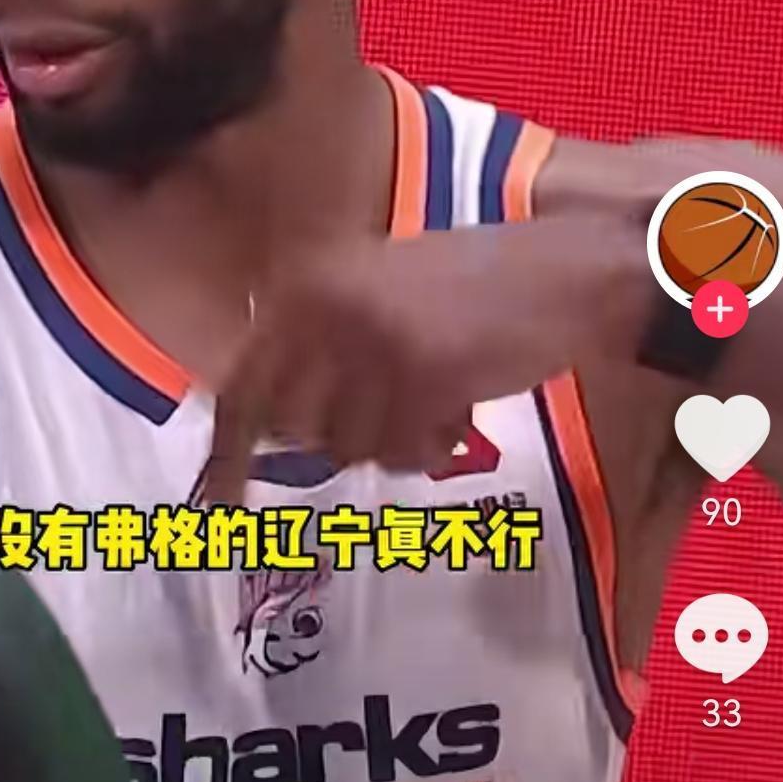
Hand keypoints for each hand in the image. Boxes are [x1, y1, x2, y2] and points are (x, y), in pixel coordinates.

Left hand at [202, 220, 638, 503]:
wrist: (565, 272)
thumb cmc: (472, 287)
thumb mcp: (373, 291)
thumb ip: (316, 345)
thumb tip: (264, 431)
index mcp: (306, 283)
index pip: (243, 387)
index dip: (226, 456)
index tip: (218, 509)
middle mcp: (326, 309)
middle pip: (295, 431)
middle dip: (340, 439)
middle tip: (393, 420)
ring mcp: (372, 343)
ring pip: (349, 449)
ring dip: (392, 442)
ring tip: (434, 400)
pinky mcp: (423, 377)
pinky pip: (401, 454)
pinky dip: (428, 450)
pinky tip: (457, 415)